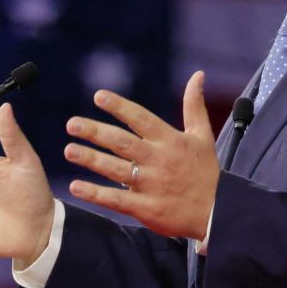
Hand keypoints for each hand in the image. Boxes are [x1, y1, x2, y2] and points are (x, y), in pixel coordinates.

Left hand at [64, 71, 218, 239]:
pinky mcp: (146, 208)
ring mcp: (151, 185)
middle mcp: (159, 160)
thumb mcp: (203, 136)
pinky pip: (116, 200)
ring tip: (69, 150)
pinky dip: (95, 193)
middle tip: (72, 124)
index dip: (120, 107)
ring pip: (115, 169)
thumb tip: (198, 74)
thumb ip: (193, 105)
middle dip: (96, 132)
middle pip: (122, 142)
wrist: (217, 213)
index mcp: (170, 141)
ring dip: (91, 159)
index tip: (99, 96)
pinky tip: (75, 186)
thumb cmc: (206, 172)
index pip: (141, 119)